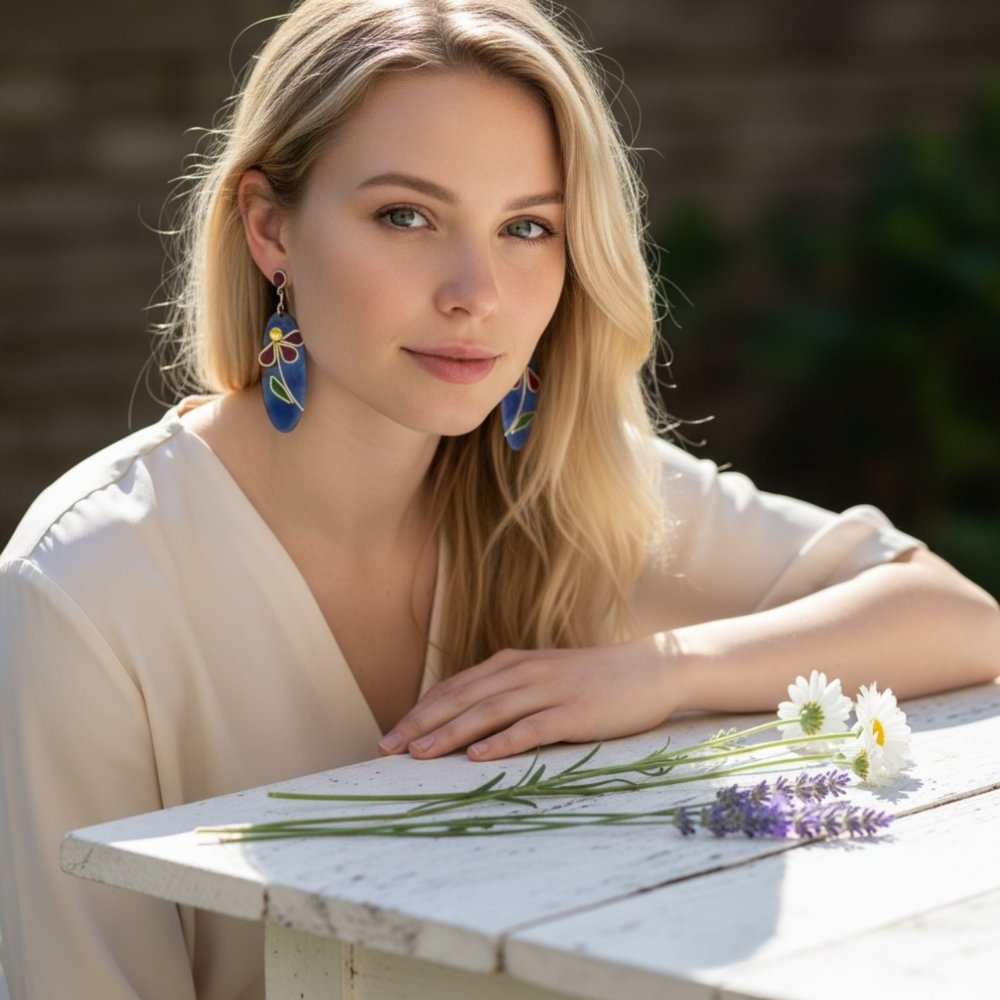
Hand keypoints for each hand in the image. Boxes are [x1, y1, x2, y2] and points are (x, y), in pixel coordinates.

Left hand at [378, 634, 680, 760]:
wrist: (651, 669)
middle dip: (422, 724)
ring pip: (489, 711)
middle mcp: (524, 672)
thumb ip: (509, 692)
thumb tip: (468, 722)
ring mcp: (549, 690)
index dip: (420, 711)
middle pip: (462, 698)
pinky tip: (479, 756)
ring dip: (451, 733)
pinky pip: (532, 728)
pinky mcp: (574, 712)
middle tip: (388, 749)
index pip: (455, 688)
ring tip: (420, 755)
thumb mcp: (544, 678)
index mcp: (512, 664)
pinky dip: (503, 742)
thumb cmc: (594, 680)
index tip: (391, 735)